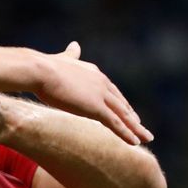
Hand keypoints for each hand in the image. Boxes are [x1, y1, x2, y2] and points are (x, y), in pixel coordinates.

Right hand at [30, 42, 152, 144]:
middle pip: (121, 103)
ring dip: (136, 128)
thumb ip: (71, 55)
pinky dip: (127, 133)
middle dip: (132, 116)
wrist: (41, 71)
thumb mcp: (62, 60)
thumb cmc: (45, 67)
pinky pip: (116, 123)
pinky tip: (135, 142)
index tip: (127, 112)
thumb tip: (75, 45)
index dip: (120, 103)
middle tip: (141, 127)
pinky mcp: (96, 108)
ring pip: (123, 115)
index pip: (112, 91)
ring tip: (146, 138)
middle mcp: (102, 83)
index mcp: (95, 73)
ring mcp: (101, 95)